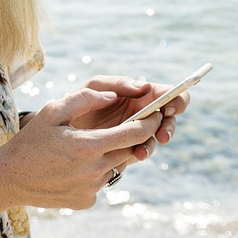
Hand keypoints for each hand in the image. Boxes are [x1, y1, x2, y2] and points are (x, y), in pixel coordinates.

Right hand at [0, 88, 164, 209]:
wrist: (10, 178)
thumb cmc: (30, 141)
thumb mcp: (52, 111)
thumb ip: (84, 99)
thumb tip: (114, 96)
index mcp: (89, 145)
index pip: (135, 132)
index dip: (150, 121)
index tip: (157, 112)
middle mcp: (95, 169)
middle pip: (131, 151)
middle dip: (134, 137)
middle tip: (125, 127)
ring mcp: (92, 188)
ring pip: (116, 167)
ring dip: (111, 155)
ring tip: (86, 148)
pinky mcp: (86, 200)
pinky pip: (101, 182)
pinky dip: (95, 172)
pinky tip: (73, 168)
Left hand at [72, 76, 190, 162]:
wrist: (60, 126)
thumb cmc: (80, 99)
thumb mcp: (96, 86)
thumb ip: (119, 84)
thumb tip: (144, 87)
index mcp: (141, 94)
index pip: (168, 94)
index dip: (176, 99)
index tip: (169, 108)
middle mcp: (144, 113)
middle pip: (169, 118)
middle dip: (169, 126)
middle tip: (162, 134)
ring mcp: (138, 131)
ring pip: (157, 138)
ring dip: (154, 143)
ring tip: (141, 150)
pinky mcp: (129, 148)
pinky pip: (142, 150)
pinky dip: (141, 152)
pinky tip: (134, 154)